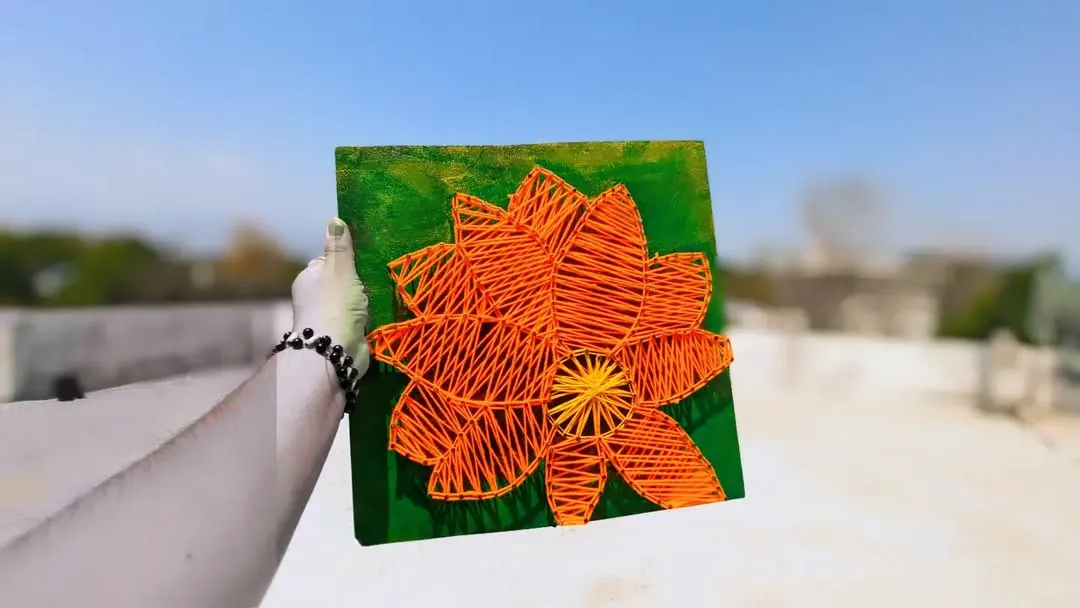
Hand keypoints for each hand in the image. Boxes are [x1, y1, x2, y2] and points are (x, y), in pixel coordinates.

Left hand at [290, 218, 369, 377]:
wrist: (335, 350)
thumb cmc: (335, 304)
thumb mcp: (340, 268)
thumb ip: (340, 247)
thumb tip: (334, 220)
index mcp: (310, 278)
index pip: (328, 262)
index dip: (346, 259)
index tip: (365, 257)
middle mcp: (316, 297)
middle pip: (342, 282)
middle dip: (359, 281)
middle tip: (380, 274)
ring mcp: (329, 317)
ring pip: (352, 301)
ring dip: (366, 300)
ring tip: (385, 293)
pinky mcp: (344, 334)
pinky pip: (360, 319)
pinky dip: (370, 317)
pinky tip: (383, 312)